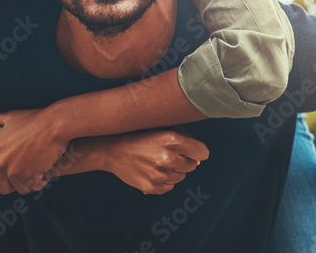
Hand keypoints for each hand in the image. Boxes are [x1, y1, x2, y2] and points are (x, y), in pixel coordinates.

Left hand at [0, 108, 69, 194]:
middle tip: (23, 173)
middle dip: (12, 183)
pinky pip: (33, 187)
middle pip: (1, 187)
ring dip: (27, 182)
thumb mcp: (10, 116)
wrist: (55, 125)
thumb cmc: (35, 119)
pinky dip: (40, 182)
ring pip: (19, 189)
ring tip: (35, 170)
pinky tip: (45, 171)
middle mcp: (0, 164)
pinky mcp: (29, 177)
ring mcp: (14, 172)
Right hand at [59, 128, 208, 194]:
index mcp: (173, 140)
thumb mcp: (163, 127)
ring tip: (157, 161)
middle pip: (193, 166)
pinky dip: (164, 181)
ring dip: (173, 170)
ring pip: (181, 177)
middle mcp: (168, 158)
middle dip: (184, 160)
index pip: (202, 153)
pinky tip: (152, 170)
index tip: (192, 151)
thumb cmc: (140, 135)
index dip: (198, 151)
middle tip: (169, 154)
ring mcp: (160, 174)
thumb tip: (201, 155)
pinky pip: (169, 187)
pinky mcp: (152, 187)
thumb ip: (185, 138)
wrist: (112, 150)